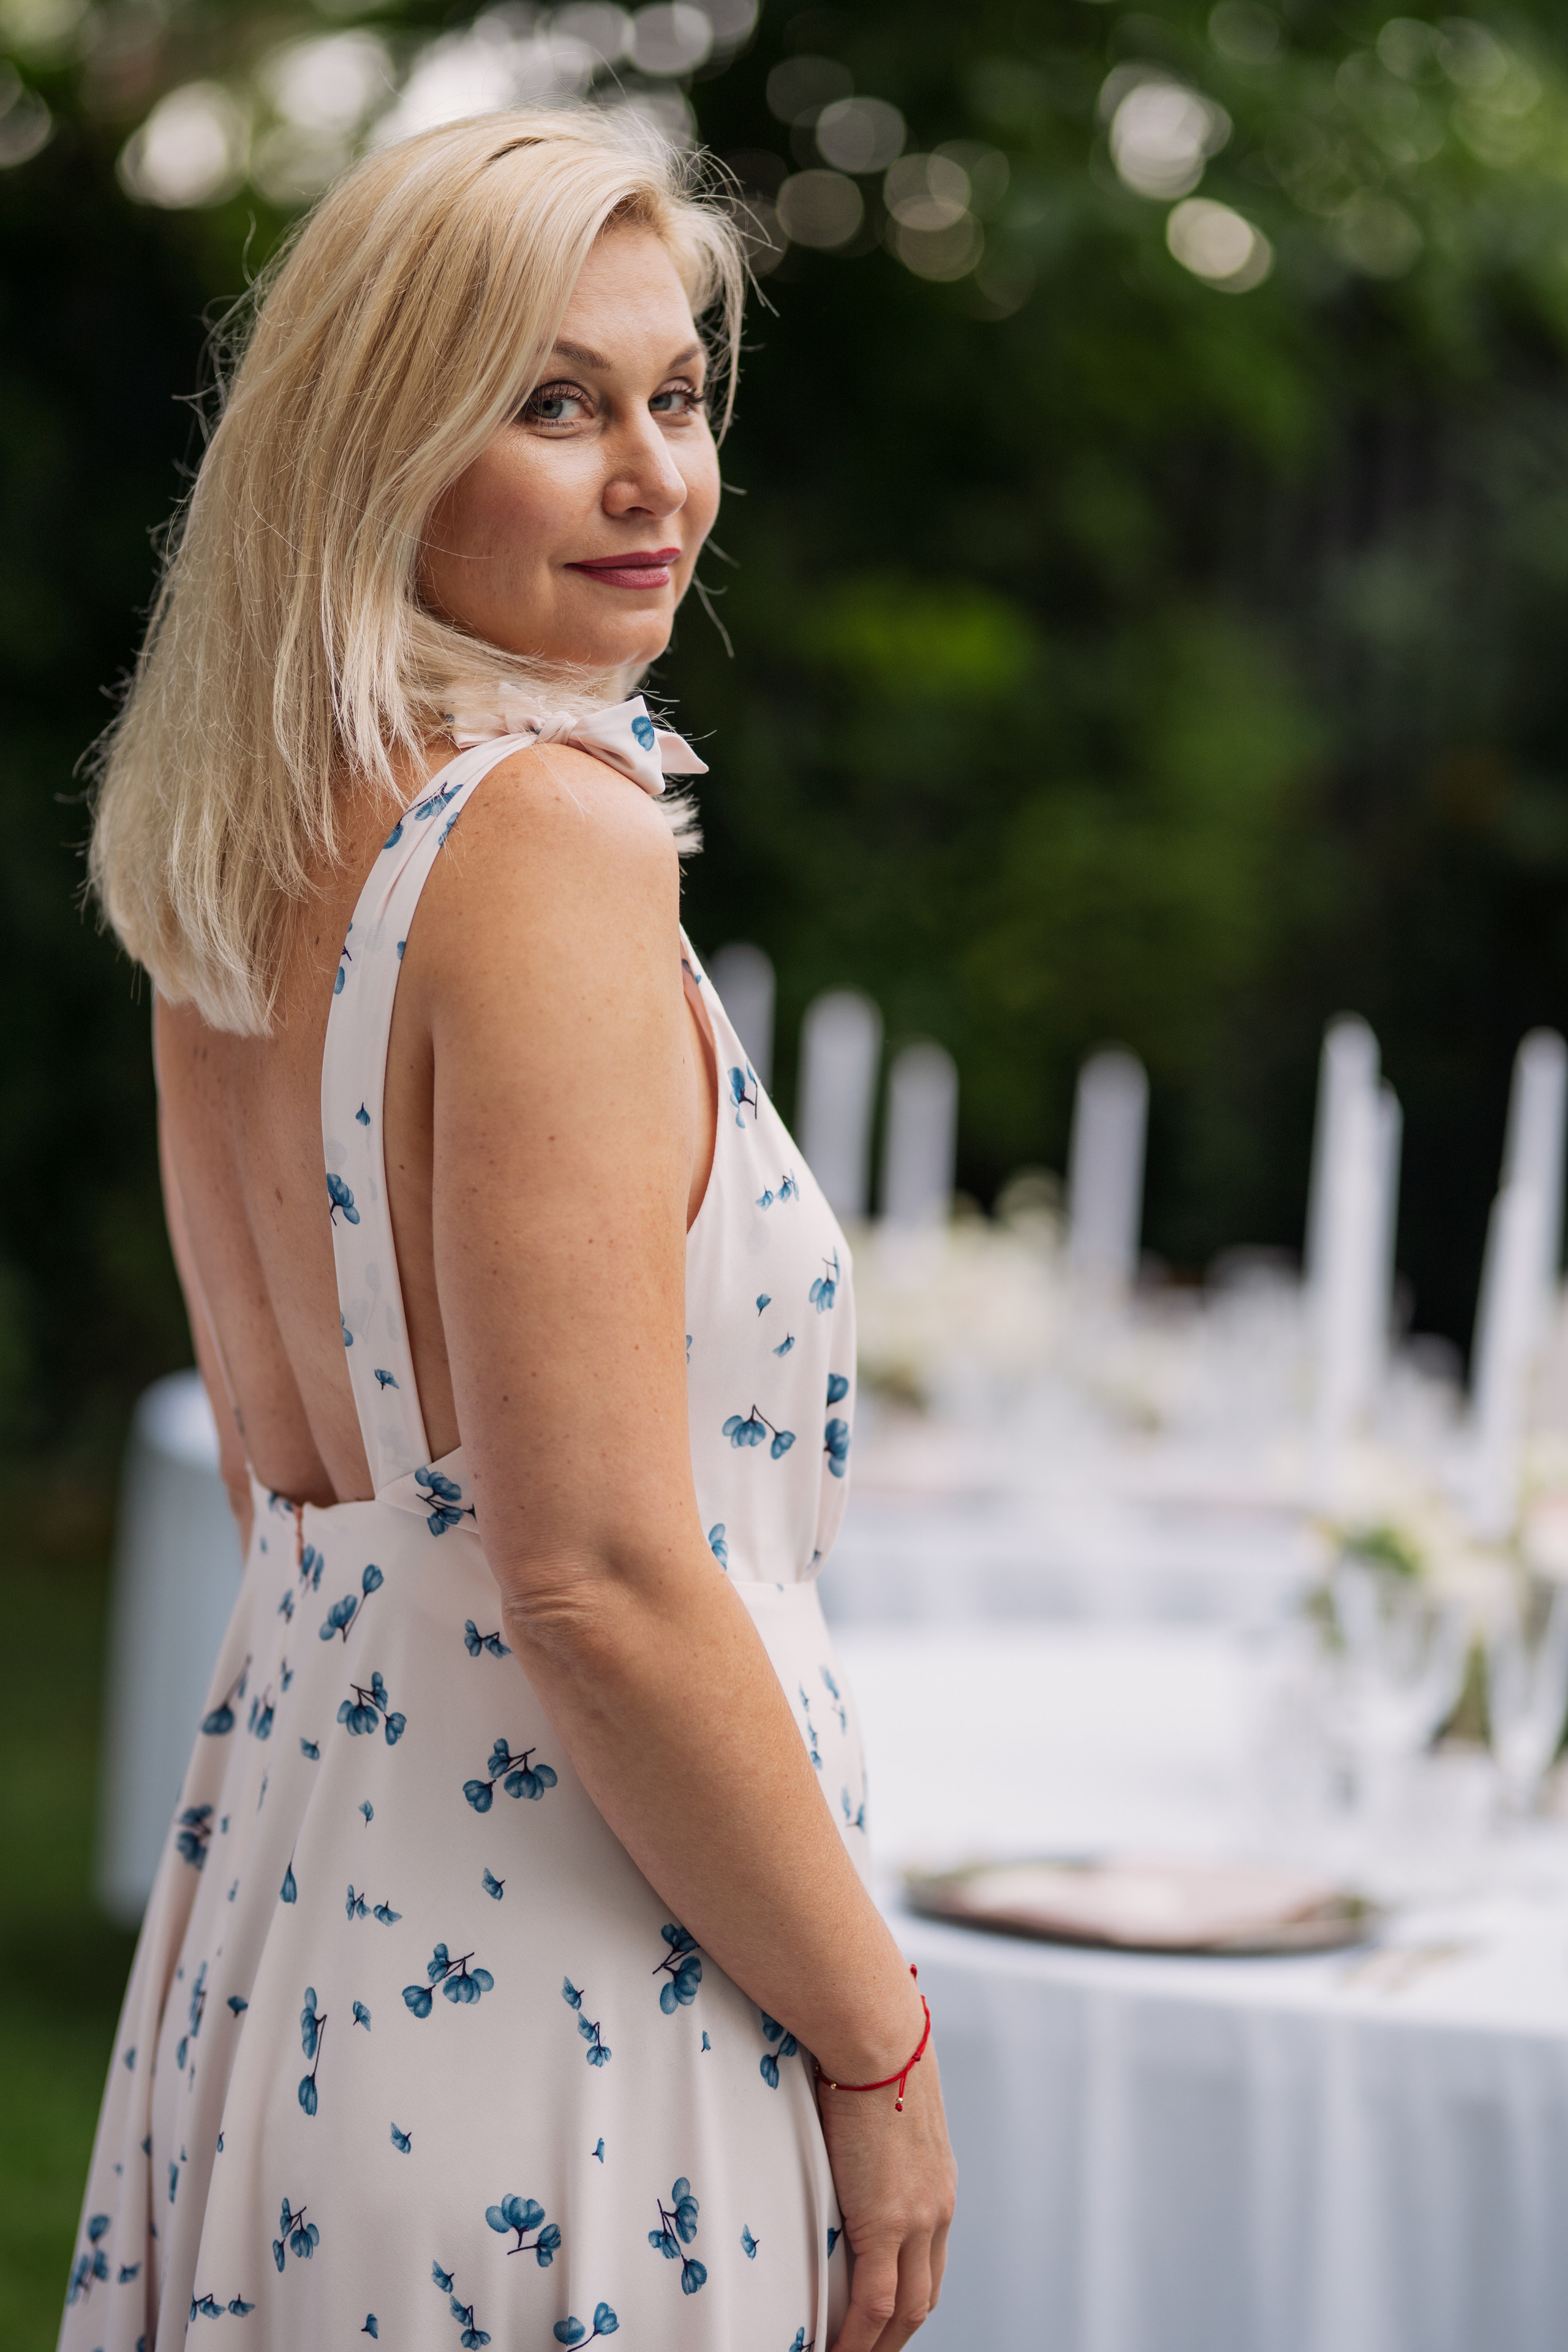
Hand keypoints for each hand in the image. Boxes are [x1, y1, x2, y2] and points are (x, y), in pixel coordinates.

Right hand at [818, 2027, 956, 2351]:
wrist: (876, 2037)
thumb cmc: (872, 2054)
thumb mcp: (885, 2110)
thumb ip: (876, 2140)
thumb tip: (846, 2134)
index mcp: (938, 2185)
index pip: (929, 2263)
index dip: (905, 2297)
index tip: (882, 2319)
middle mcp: (937, 2210)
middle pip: (922, 2296)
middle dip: (894, 2335)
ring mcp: (917, 2219)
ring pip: (904, 2310)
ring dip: (877, 2344)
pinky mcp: (887, 2220)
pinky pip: (873, 2301)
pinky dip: (857, 2337)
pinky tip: (835, 2351)